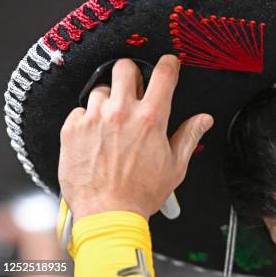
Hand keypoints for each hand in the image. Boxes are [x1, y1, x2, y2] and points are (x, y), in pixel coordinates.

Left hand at [58, 55, 212, 220]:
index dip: (168, 63)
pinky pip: (79, 110)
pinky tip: (95, 134)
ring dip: (108, 99)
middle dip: (131, 73)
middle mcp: (122, 113)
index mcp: (151, 119)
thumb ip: (189, 136)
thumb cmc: (141, 193)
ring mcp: (95, 119)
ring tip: (111, 119)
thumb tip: (203, 120)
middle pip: (125, 67)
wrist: (108, 213)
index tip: (168, 63)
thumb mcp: (175, 165)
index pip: (163, 74)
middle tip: (133, 88)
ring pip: (100, 88)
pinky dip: (87, 118)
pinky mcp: (72, 129)